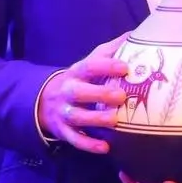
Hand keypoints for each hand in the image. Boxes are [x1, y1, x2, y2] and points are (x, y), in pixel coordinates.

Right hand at [36, 34, 129, 153]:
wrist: (46, 101)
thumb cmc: (79, 80)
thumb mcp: (89, 62)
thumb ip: (110, 51)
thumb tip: (135, 34)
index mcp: (76, 72)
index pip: (89, 66)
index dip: (106, 66)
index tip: (125, 67)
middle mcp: (68, 91)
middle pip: (79, 92)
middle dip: (99, 94)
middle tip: (121, 96)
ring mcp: (64, 112)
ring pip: (77, 116)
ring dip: (95, 119)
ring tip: (115, 121)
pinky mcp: (63, 131)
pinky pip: (75, 139)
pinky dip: (89, 144)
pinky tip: (105, 148)